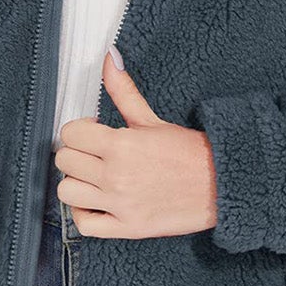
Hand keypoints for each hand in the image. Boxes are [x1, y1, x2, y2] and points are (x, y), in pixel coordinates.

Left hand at [52, 47, 217, 238]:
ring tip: (94, 177)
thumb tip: (110, 57)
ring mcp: (120, 204)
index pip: (70, 134)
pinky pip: (84, 225)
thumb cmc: (188, 152)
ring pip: (67, 192)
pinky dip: (84, 214)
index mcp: (121, 145)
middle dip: (77, 153)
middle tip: (95, 153)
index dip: (80, 129)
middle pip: (65, 161)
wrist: (220, 184)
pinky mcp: (127, 228)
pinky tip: (96, 202)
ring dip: (77, 182)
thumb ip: (124, 91)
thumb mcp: (151, 119)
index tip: (95, 132)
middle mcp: (116, 176)